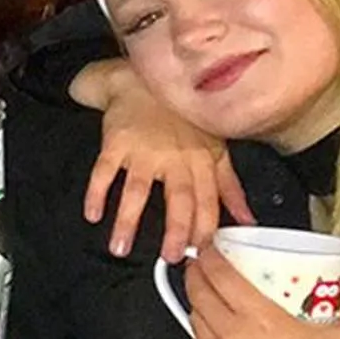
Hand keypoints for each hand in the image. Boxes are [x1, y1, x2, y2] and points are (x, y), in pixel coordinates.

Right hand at [79, 61, 254, 259]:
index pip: (208, 200)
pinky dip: (96, 192)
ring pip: (137, 189)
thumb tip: (248, 220)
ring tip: (120, 248)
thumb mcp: (214, 149)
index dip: (206, 227)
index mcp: (202, 160)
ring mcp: (143, 150)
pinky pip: (104, 170)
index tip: (201, 253)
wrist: (144, 81)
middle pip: (178, 197)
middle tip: (171, 257)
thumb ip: (229, 187)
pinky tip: (92, 215)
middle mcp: (175, 157)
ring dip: (128, 219)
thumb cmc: (183, 119)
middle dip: (176, 228)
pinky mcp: (115, 142)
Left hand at [186, 252, 339, 338]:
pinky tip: (214, 324)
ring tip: (207, 288)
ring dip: (196, 298)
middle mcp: (231, 337)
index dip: (210, 255)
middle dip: (197, 271)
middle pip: (198, 291)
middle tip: (205, 260)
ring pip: (193, 317)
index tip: (212, 244)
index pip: (220, 276)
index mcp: (259, 320)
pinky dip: (201, 327)